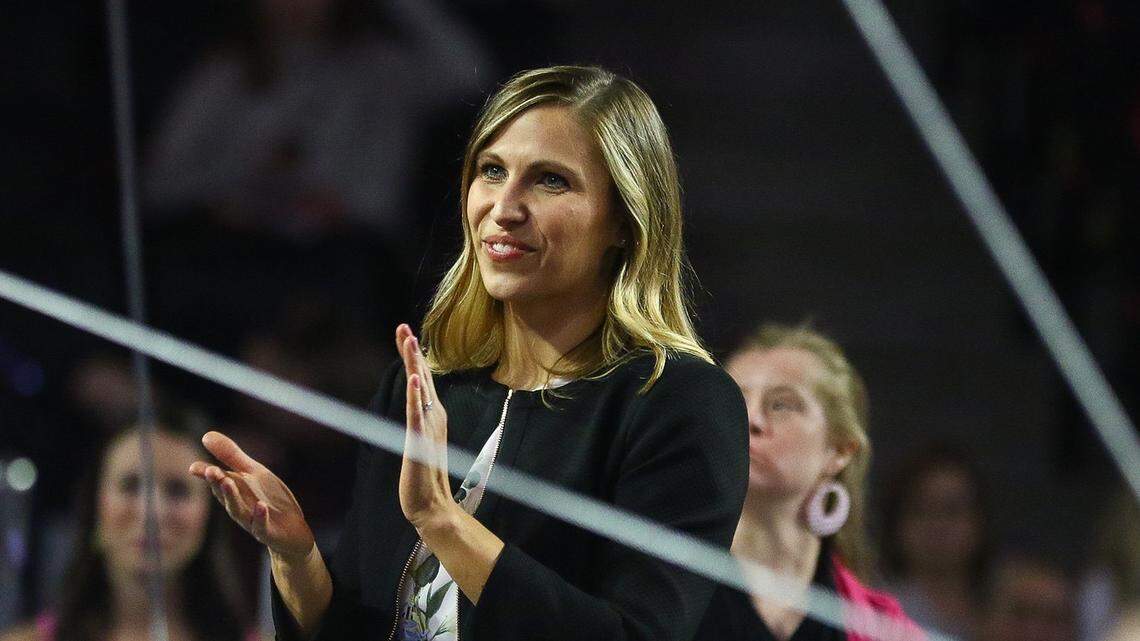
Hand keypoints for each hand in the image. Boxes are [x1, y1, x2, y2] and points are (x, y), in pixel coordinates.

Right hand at [189, 431, 314, 560]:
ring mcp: (252, 521)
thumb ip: (231, 456)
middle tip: (210, 470)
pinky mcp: (268, 533)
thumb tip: (206, 435)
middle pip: (224, 495)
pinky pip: (261, 526)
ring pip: (237, 511)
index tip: (194, 467)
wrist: (292, 532)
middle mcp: (239, 506)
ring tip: (226, 482)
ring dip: (231, 497)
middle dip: (217, 483)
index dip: (205, 474)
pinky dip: (260, 517)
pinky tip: (260, 506)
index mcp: (234, 490)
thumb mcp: (253, 473)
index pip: (216, 481)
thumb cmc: (268, 499)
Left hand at [395, 324, 457, 530]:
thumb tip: (416, 412)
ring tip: (410, 340)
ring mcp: (428, 427)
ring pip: (420, 388)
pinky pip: (417, 413)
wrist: (432, 507)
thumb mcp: (420, 444)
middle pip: (421, 376)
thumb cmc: (424, 478)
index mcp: (432, 415)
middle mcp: (434, 416)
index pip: (420, 378)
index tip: (405, 332)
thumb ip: (419, 426)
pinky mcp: (420, 440)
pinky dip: (416, 394)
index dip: (412, 356)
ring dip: (415, 363)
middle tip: (403, 326)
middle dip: (412, 351)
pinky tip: (414, 378)